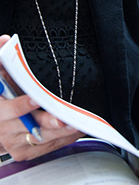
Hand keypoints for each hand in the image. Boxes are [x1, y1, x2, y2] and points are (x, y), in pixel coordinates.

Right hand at [0, 35, 82, 160]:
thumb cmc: (0, 96)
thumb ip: (3, 62)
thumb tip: (4, 41)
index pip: (10, 110)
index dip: (22, 105)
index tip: (36, 100)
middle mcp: (4, 130)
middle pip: (28, 127)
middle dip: (47, 122)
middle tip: (63, 118)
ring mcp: (14, 143)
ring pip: (40, 139)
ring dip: (59, 132)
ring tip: (76, 123)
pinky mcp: (24, 152)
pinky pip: (46, 147)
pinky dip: (62, 139)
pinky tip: (76, 130)